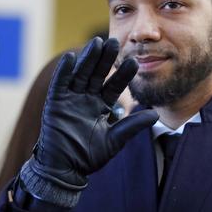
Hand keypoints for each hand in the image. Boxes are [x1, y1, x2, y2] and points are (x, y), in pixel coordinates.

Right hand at [28, 37, 158, 190]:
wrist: (66, 170)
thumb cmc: (89, 157)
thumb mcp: (115, 140)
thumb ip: (132, 126)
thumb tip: (156, 115)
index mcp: (101, 105)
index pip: (114, 85)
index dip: (123, 75)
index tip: (135, 62)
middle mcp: (86, 98)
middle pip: (97, 74)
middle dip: (106, 59)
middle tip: (115, 41)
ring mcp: (70, 99)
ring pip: (81, 74)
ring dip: (88, 58)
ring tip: (97, 42)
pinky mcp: (55, 103)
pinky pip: (60, 84)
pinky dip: (64, 71)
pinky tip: (71, 57)